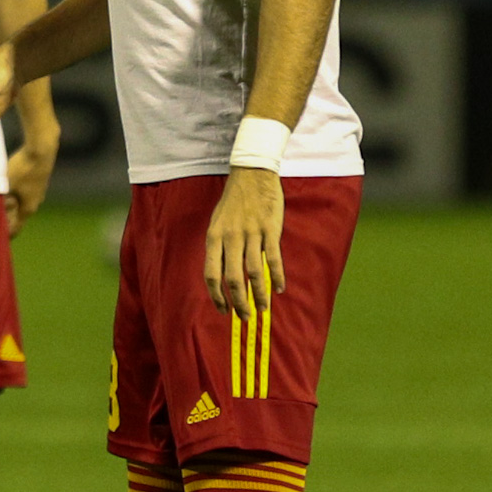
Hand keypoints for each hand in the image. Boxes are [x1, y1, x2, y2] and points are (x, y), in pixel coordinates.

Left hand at [5, 135, 58, 236]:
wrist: (42, 150)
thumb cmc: (23, 169)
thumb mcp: (6, 185)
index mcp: (28, 208)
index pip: (16, 229)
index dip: (5, 234)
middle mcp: (35, 203)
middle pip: (18, 216)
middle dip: (5, 218)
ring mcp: (38, 192)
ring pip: (21, 203)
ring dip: (9, 204)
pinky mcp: (38, 182)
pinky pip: (24, 194)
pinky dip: (14, 194)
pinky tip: (7, 186)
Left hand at [203, 167, 285, 317]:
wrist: (252, 175)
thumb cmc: (234, 203)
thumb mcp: (218, 223)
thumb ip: (220, 248)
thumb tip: (223, 277)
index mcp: (214, 237)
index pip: (211, 275)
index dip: (217, 297)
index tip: (224, 311)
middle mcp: (231, 237)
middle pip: (233, 279)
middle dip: (239, 303)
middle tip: (246, 317)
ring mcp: (251, 233)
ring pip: (254, 273)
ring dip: (259, 294)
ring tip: (263, 309)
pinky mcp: (270, 229)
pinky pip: (273, 258)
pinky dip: (276, 276)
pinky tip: (279, 289)